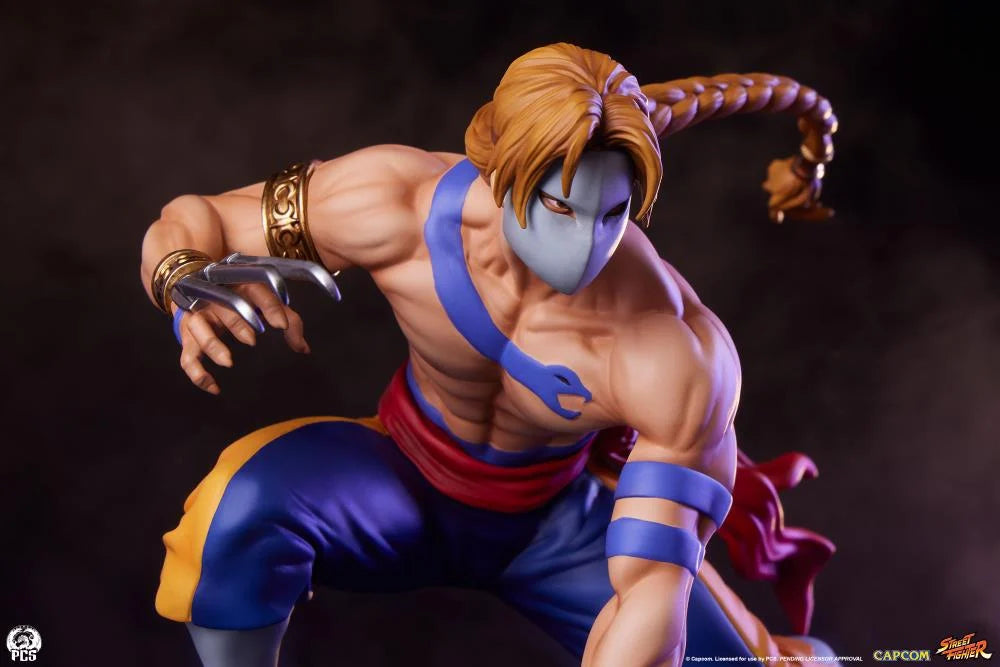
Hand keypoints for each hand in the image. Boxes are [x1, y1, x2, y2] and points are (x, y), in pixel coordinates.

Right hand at [171, 253, 339, 393]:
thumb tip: (303, 349)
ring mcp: (198, 316)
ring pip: (198, 329)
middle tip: (252, 340)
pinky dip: (197, 373)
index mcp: (240, 285)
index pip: (257, 292)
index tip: (281, 325)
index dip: (270, 307)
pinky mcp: (187, 335)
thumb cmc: (243, 300)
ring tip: (228, 362)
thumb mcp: (268, 305)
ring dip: (212, 345)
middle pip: (222, 307)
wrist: (201, 291)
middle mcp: (215, 297)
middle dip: (236, 323)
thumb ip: (288, 321)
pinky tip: (214, 387)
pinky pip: (187, 356)